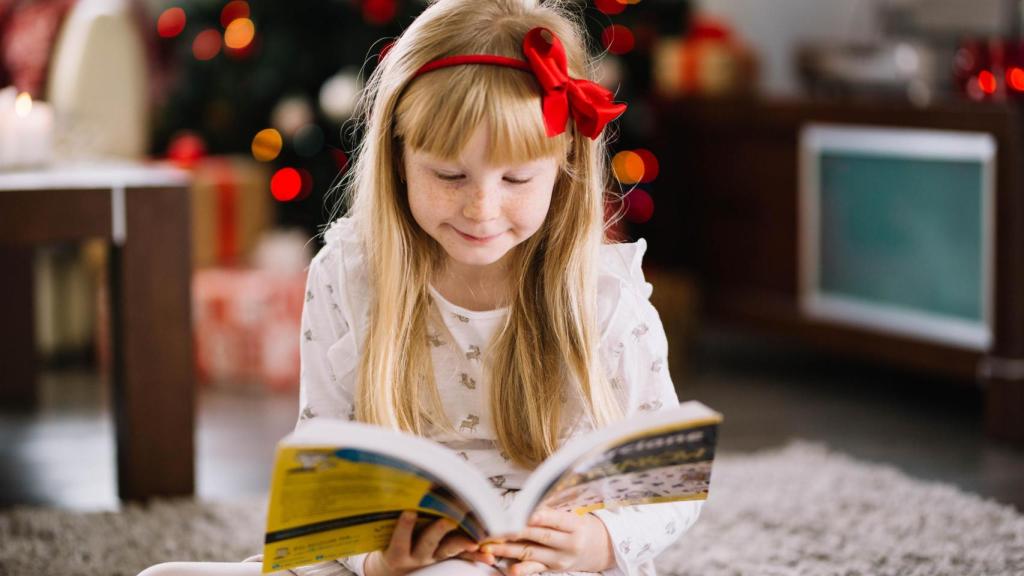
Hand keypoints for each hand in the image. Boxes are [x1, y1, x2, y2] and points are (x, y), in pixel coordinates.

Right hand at [364, 510, 478, 575]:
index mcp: (398, 551)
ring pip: (448, 550)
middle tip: (446, 520)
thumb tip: (398, 486)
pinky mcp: (447, 559)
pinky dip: (476, 556)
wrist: (396, 568)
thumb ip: (391, 517)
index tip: (409, 512)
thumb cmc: (389, 542)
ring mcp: (433, 559)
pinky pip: (463, 559)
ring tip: (473, 542)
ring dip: (462, 543)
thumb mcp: (385, 534)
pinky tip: (488, 556)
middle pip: (427, 544)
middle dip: (438, 531)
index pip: (400, 540)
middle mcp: (417, 557)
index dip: (404, 527)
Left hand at [483, 509, 614, 574]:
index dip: (540, 517)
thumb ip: (553, 509)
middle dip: (515, 531)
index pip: (556, 519)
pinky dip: (522, 570)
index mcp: (575, 525)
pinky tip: (510, 569)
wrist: (600, 548)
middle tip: (495, 527)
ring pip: (531, 553)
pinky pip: (535, 569)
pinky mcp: (553, 569)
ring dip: (508, 549)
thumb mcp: (575, 513)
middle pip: (540, 536)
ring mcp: (560, 559)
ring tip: (490, 545)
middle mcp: (569, 543)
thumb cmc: (582, 525)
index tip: (523, 513)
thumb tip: (528, 501)